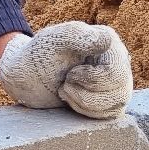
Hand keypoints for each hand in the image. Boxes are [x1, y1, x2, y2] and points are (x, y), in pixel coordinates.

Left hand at [0, 22, 133, 119]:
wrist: (28, 74)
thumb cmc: (40, 53)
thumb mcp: (54, 39)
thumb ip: (77, 35)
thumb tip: (107, 41)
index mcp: (108, 40)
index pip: (116, 71)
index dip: (91, 79)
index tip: (70, 73)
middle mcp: (119, 59)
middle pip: (120, 90)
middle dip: (87, 95)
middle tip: (65, 84)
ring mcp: (117, 79)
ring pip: (117, 104)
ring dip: (85, 103)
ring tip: (65, 90)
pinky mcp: (110, 98)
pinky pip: (111, 113)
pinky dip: (87, 111)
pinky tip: (71, 99)